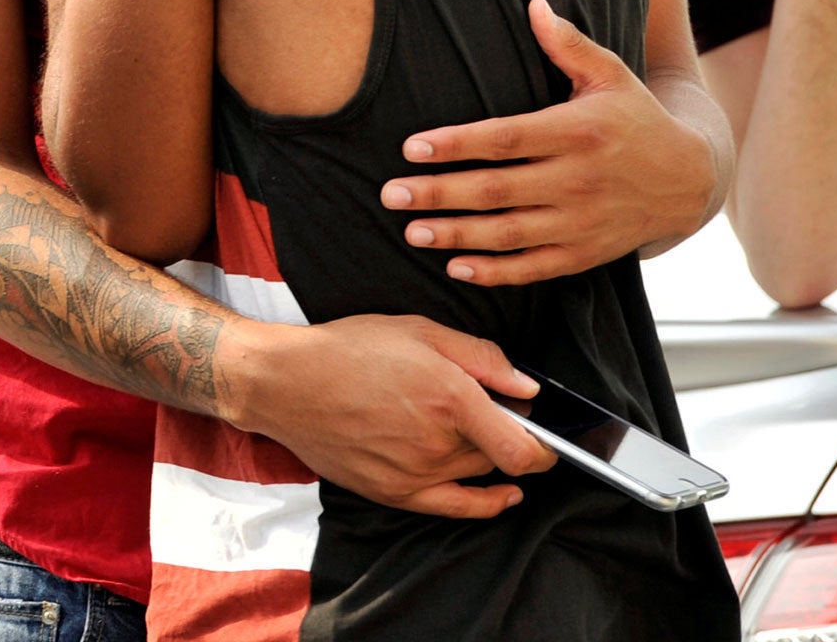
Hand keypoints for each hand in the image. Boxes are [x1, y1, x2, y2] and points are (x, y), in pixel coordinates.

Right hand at [223, 313, 554, 518]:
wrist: (287, 382)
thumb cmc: (348, 348)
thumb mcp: (419, 329)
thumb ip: (482, 357)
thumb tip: (527, 387)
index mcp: (450, 397)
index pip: (522, 446)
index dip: (545, 445)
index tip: (548, 434)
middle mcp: (436, 442)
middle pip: (500, 456)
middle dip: (508, 435)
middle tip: (492, 411)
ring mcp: (414, 473)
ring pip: (477, 475)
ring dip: (486, 456)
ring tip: (468, 428)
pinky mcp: (393, 492)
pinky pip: (455, 508)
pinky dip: (485, 504)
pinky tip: (503, 496)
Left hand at [378, 0, 716, 284]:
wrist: (689, 179)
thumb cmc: (637, 118)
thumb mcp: (611, 74)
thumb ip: (568, 44)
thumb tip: (534, 1)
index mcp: (578, 131)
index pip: (506, 139)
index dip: (457, 144)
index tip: (412, 147)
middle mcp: (579, 180)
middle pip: (498, 190)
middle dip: (440, 194)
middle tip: (391, 193)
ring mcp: (582, 222)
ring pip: (510, 233)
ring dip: (457, 235)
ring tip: (411, 231)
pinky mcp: (586, 254)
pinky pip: (535, 268)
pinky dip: (496, 272)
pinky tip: (456, 267)